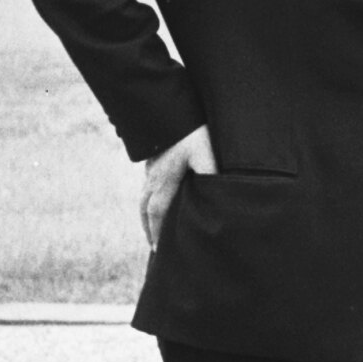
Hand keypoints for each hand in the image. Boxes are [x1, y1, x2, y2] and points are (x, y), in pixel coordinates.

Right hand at [142, 126, 217, 248]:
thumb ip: (210, 174)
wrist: (169, 109)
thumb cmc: (191, 131)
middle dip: (149, 229)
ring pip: (144, 198)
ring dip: (147, 216)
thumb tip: (218, 197)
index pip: (158, 213)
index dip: (158, 233)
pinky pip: (148, 188)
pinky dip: (149, 201)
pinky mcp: (153, 161)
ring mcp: (150, 170)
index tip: (159, 251)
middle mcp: (152, 178)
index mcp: (164, 181)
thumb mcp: (205, 153)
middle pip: (145, 210)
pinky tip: (158, 201)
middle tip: (154, 248)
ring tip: (152, 228)